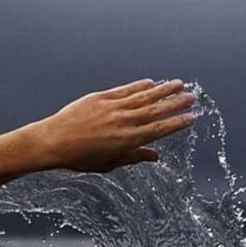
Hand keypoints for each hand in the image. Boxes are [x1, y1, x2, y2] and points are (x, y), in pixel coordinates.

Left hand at [36, 78, 194, 172]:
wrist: (52, 142)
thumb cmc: (78, 158)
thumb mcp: (107, 164)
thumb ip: (132, 158)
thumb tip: (155, 157)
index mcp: (127, 141)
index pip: (159, 130)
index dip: (177, 123)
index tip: (191, 118)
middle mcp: (123, 122)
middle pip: (156, 110)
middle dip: (176, 103)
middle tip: (192, 97)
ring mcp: (113, 108)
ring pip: (144, 96)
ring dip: (163, 89)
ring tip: (179, 83)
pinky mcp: (101, 98)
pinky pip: (125, 90)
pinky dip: (139, 85)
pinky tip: (151, 82)